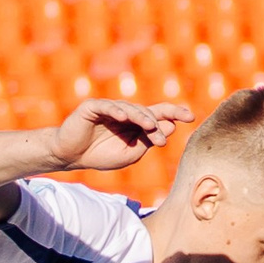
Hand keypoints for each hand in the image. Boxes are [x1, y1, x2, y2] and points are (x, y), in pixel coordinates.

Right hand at [46, 99, 193, 171]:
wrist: (72, 156)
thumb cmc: (101, 155)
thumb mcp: (131, 153)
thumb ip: (148, 140)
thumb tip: (170, 127)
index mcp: (136, 123)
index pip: (158, 114)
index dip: (174, 113)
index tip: (191, 116)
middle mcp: (125, 112)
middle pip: (147, 111)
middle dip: (157, 123)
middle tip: (163, 136)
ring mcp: (109, 108)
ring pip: (130, 109)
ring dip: (141, 118)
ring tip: (150, 127)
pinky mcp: (93, 107)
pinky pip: (107, 106)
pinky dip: (116, 110)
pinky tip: (124, 117)